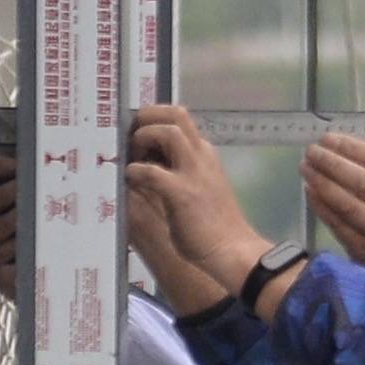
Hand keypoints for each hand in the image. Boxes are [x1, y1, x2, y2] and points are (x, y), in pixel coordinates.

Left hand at [124, 105, 259, 310]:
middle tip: (131, 135)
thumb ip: (180, 174)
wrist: (233, 251)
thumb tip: (149, 167)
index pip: (180, 119)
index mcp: (204, 155)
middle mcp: (201, 157)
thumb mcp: (200, 189)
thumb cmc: (215, 228)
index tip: (138, 132)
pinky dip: (136, 172)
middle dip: (147, 116)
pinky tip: (130, 180)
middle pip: (176, 113)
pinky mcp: (182, 194)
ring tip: (133, 156)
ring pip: (168, 131)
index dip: (155, 119)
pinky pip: (152, 172)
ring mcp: (194, 173)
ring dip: (143, 138)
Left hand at [303, 133, 364, 280]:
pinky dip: (321, 206)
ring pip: (350, 207)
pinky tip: (310, 190)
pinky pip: (339, 226)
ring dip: (323, 184)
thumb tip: (336, 147)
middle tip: (312, 151)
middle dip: (334, 165)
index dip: (353, 149)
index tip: (329, 138)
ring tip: (306, 168)